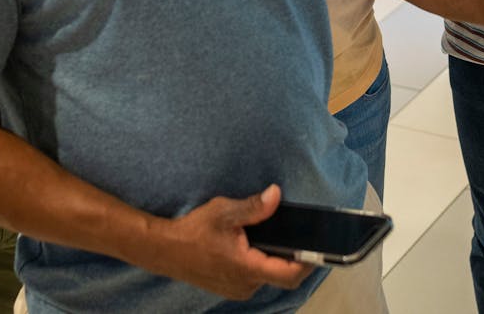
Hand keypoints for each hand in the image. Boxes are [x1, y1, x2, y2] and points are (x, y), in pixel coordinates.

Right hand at [142, 185, 313, 299]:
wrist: (164, 250)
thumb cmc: (193, 231)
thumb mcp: (224, 212)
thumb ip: (253, 207)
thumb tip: (276, 195)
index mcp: (247, 268)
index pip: (290, 273)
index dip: (309, 262)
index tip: (319, 248)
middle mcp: (246, 285)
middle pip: (282, 277)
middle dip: (294, 260)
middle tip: (298, 238)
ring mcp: (237, 289)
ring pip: (268, 278)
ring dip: (274, 262)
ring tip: (274, 239)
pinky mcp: (230, 288)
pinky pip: (254, 280)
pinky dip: (260, 265)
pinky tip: (254, 248)